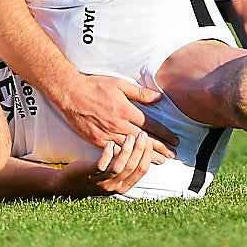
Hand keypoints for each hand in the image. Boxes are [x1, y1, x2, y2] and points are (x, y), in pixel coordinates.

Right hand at [56, 75, 178, 158]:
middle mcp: (119, 125)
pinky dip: (127, 157)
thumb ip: (140, 93)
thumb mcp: (120, 84)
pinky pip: (115, 151)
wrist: (71, 93)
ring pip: (132, 149)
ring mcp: (108, 134)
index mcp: (127, 111)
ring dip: (147, 156)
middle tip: (173, 155)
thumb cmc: (95, 86)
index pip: (152, 125)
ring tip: (160, 161)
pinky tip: (134, 162)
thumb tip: (158, 98)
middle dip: (161, 148)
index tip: (175, 140)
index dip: (165, 133)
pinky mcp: (97, 139)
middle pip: (145, 140)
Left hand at [56, 131, 161, 196]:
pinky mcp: (89, 175)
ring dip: (127, 151)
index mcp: (123, 186)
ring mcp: (101, 181)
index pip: (141, 170)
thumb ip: (124, 165)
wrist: (67, 184)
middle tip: (143, 135)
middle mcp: (114, 186)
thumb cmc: (92, 175)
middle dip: (140, 150)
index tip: (151, 141)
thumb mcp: (112, 174)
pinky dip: (107, 154)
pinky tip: (111, 143)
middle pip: (133, 167)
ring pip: (119, 166)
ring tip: (130, 137)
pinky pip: (101, 165)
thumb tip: (140, 148)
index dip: (148, 156)